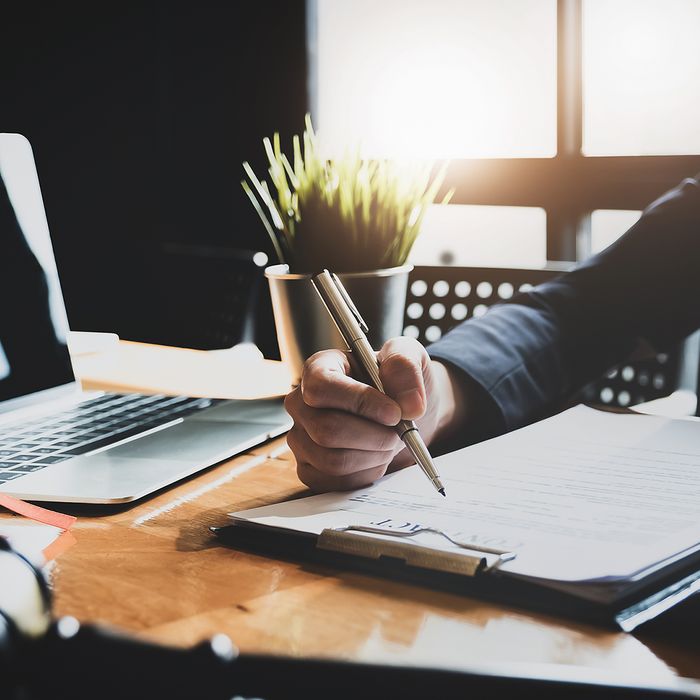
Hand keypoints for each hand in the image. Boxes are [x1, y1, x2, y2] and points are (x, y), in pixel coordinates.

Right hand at [284, 337, 466, 491]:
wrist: (403, 412)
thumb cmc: (397, 382)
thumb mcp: (409, 356)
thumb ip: (405, 367)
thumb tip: (410, 404)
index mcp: (319, 369)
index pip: (321, 387)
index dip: (359, 402)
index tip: (394, 412)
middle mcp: (301, 404)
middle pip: (326, 430)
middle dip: (374, 436)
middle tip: (399, 431)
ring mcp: (302, 439)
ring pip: (332, 460)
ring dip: (373, 455)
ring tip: (390, 441)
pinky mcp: (310, 469)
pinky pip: (336, 482)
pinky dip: (366, 473)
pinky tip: (376, 455)